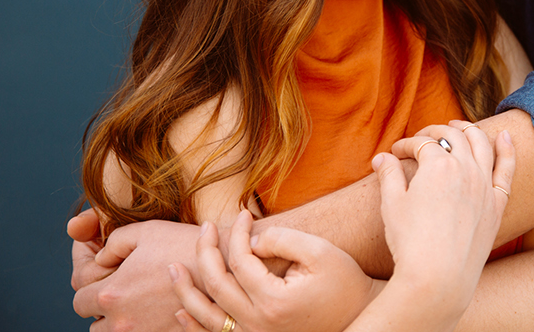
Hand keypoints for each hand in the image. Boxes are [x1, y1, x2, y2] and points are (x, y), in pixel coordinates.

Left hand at [72, 218, 201, 330]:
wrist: (228, 269)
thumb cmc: (185, 247)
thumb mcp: (142, 233)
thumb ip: (111, 245)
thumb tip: (101, 260)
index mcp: (113, 294)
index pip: (79, 301)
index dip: (87, 285)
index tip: (100, 275)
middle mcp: (124, 323)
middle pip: (95, 325)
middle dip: (101, 308)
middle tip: (118, 289)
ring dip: (118, 322)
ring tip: (135, 303)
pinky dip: (142, 328)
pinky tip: (153, 312)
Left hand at [171, 211, 371, 331]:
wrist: (362, 317)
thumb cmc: (344, 282)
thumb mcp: (319, 251)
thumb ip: (281, 238)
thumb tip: (248, 240)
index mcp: (274, 301)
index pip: (239, 260)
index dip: (236, 232)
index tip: (243, 213)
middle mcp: (260, 324)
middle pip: (217, 285)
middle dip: (205, 253)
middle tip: (204, 228)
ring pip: (208, 316)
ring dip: (186, 292)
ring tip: (172, 270)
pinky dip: (196, 326)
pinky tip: (181, 311)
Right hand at [376, 124, 514, 300]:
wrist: (438, 277)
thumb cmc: (410, 242)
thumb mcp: (392, 204)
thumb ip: (389, 175)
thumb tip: (383, 157)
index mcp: (437, 165)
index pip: (421, 144)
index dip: (405, 145)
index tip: (394, 153)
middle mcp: (466, 169)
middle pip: (452, 137)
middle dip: (434, 132)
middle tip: (421, 138)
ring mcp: (485, 186)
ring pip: (481, 145)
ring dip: (469, 130)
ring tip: (458, 126)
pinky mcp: (497, 205)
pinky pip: (507, 170)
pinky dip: (507, 149)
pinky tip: (504, 136)